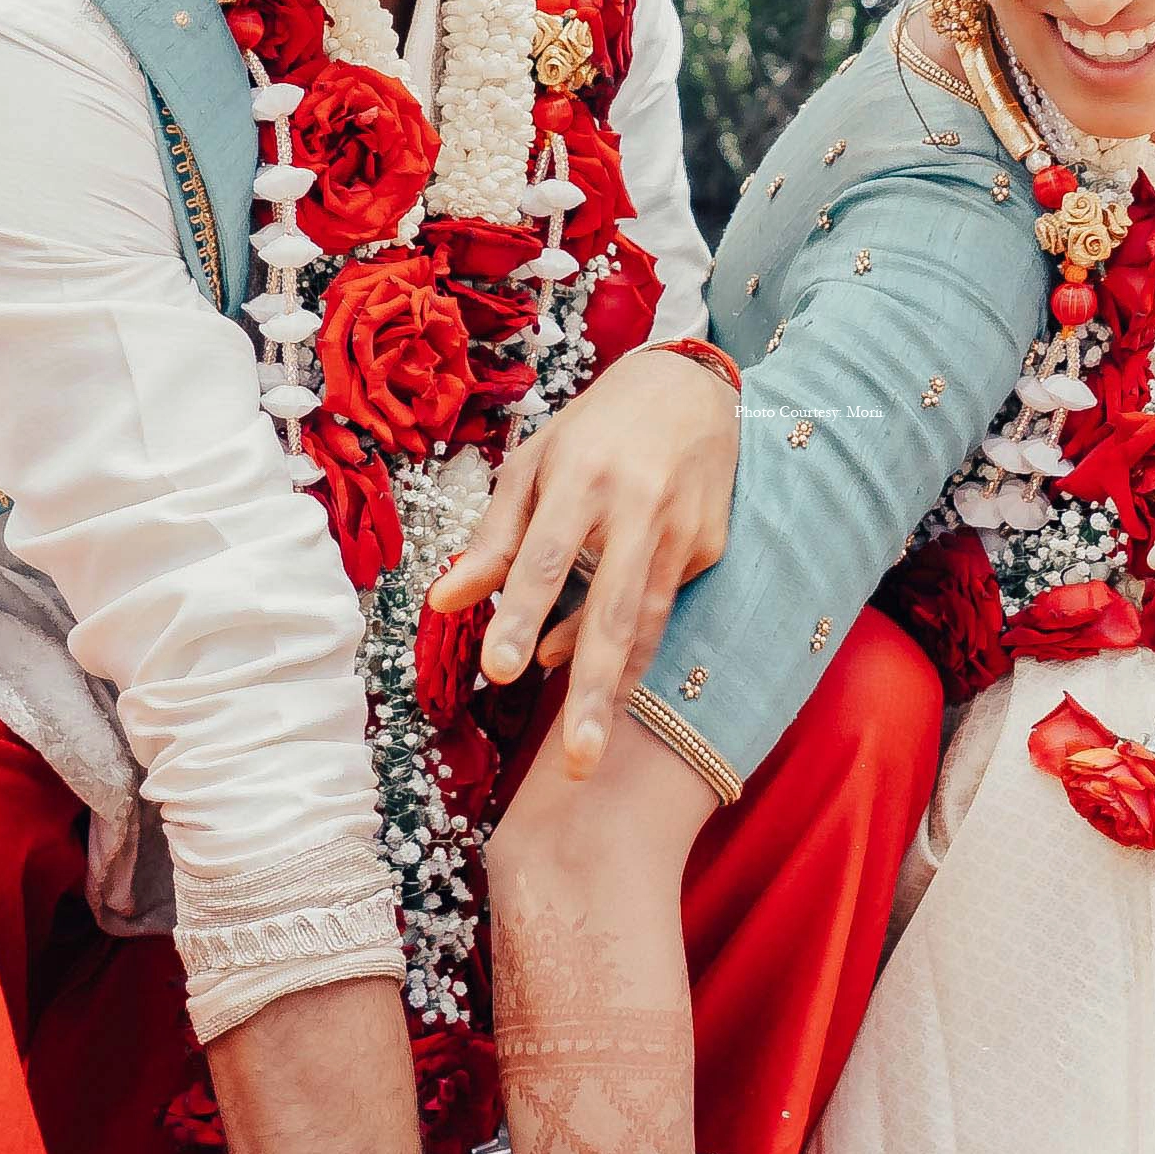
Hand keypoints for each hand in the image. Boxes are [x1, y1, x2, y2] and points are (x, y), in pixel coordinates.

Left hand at [420, 340, 737, 780]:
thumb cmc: (592, 433)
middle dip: (593, 691)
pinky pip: (661, 609)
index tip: (500, 671)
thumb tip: (445, 603)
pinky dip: (630, 650)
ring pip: (645, 623)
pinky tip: (601, 678)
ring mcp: (681, 529)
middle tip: (576, 762)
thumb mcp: (531, 467)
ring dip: (616, 690)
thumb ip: (492, 540)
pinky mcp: (709, 546)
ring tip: (587, 751)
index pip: (545, 556)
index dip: (523, 615)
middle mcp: (636, 505)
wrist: (688, 391)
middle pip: (611, 610)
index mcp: (579, 476)